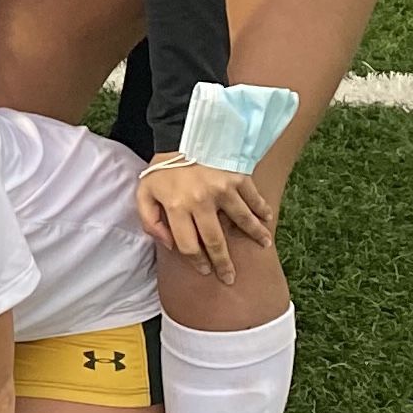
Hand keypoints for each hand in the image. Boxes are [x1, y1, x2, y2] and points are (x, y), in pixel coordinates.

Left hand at [136, 160, 275, 281]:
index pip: (188, 244)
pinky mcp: (238, 177)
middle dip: (224, 263)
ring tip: (264, 245)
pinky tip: (267, 220)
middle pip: (216, 241)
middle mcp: (201, 200)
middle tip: (230, 277)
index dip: (196, 261)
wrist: (181, 135)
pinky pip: (254, 198)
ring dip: (254, 236)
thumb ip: (149, 220)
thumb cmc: (163, 168)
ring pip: (243, 220)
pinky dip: (262, 210)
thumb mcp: (144, 192)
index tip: (205, 270)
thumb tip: (167, 244)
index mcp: (176, 205)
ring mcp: (222, 189)